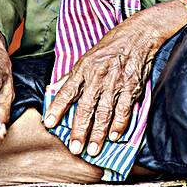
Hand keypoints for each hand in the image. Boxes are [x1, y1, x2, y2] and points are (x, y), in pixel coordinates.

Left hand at [43, 0, 186, 157]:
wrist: (138, 36)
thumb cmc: (110, 47)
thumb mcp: (86, 58)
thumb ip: (70, 77)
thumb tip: (52, 89)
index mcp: (84, 69)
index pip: (67, 91)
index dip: (57, 108)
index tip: (49, 123)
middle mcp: (98, 77)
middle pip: (86, 107)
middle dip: (79, 130)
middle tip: (74, 149)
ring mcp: (115, 83)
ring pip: (104, 112)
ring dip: (98, 133)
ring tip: (92, 150)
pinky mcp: (132, 87)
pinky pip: (124, 109)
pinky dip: (119, 124)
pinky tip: (114, 136)